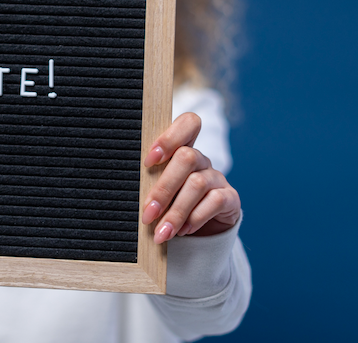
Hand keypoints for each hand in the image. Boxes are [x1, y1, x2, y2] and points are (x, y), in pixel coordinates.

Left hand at [141, 113, 240, 243]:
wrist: (201, 234)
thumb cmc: (170, 206)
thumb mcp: (158, 193)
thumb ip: (149, 184)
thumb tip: (126, 191)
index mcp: (181, 150)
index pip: (187, 124)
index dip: (169, 138)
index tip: (148, 161)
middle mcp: (201, 160)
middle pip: (187, 157)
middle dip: (164, 188)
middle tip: (148, 214)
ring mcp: (217, 177)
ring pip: (197, 184)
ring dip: (176, 211)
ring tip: (162, 232)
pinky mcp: (230, 198)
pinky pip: (215, 201)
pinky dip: (195, 218)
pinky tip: (183, 231)